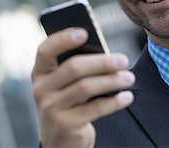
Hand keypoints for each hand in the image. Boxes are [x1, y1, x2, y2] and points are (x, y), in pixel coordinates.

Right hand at [31, 27, 134, 147]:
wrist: (59, 140)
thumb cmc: (67, 102)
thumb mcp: (63, 85)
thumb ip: (74, 68)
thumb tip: (103, 53)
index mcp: (40, 73)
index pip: (46, 50)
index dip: (63, 39)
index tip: (84, 32)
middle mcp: (41, 89)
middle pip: (73, 68)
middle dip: (102, 62)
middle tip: (123, 60)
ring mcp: (51, 108)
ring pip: (86, 87)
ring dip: (112, 81)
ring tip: (129, 78)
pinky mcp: (65, 124)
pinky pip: (95, 109)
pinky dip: (114, 102)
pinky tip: (127, 97)